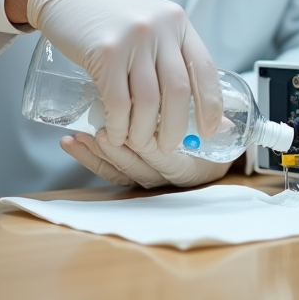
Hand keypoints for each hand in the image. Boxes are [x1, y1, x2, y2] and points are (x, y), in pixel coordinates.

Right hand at [26, 0, 221, 151]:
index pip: (204, 69)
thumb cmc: (108, 15)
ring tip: (139, 143)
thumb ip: (168, 52)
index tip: (209, 131)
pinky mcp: (104, 52)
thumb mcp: (149, 22)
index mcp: (177, 21)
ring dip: (145, 133)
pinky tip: (116, 135)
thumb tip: (192, 102)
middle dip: (176, 127)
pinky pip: (118, 101)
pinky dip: (120, 126)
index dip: (212, 105)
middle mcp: (160, 28)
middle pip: (178, 90)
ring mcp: (133, 39)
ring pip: (149, 101)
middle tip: (168, 147)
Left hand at [60, 131, 231, 188]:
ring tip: (79, 137)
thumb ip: (220, 124)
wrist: (214, 150)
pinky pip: (107, 170)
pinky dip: (87, 158)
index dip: (148, 148)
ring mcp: (144, 175)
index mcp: (189, 168)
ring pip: (118, 170)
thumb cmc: (215, 133)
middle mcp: (163, 176)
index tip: (133, 130)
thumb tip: (228, 123)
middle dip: (115, 151)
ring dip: (95, 154)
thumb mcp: (223, 130)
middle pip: (136, 167)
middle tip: (100, 132)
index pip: (165, 160)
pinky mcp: (129, 171)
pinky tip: (70, 143)